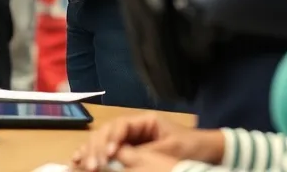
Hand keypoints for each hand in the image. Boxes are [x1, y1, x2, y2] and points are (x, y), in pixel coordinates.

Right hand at [72, 113, 221, 170]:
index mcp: (144, 121)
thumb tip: (121, 157)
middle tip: (92, 165)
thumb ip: (146, 153)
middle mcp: (133, 126)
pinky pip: (107, 150)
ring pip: (103, 140)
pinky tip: (78, 160)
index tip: (109, 154)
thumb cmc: (191, 147)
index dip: (112, 139)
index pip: (120, 125)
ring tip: (81, 164)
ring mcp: (129, 137)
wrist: (207, 150)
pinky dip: (93, 154)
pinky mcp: (128, 149)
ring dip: (91, 151)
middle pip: (107, 132)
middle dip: (97, 147)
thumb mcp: (171, 150)